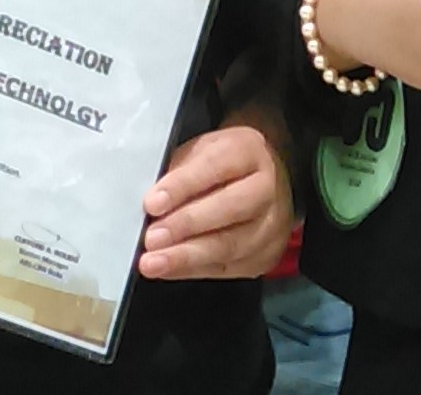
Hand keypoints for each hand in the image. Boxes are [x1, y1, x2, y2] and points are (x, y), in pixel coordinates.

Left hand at [139, 122, 291, 280]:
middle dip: (187, 224)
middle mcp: (266, 187)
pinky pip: (227, 268)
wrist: (265, 183)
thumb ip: (179, 172)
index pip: (216, 166)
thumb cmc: (224, 166)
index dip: (183, 185)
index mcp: (249, 150)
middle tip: (152, 237)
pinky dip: (192, 270)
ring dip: (186, 256)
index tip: (153, 203)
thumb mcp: (201, 151)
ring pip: (230, 244)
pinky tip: (169, 269)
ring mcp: (270, 224)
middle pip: (231, 207)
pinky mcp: (264, 255)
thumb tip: (151, 201)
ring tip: (153, 262)